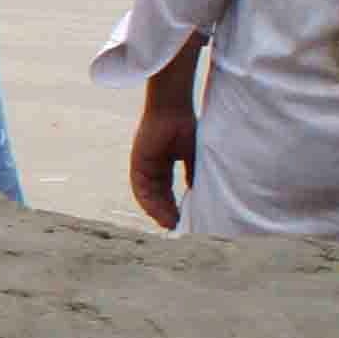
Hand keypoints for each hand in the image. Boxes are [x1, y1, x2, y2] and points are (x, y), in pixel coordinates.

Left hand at [127, 75, 196, 229]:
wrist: (173, 110)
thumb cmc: (187, 128)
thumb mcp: (194, 157)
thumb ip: (194, 176)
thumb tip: (201, 197)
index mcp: (165, 164)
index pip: (167, 192)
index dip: (175, 207)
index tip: (184, 221)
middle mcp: (152, 167)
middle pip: (157, 196)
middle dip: (166, 212)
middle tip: (177, 227)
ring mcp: (143, 165)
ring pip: (148, 195)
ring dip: (158, 210)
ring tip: (170, 223)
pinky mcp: (137, 163)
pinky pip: (140, 188)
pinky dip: (148, 202)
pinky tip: (158, 212)